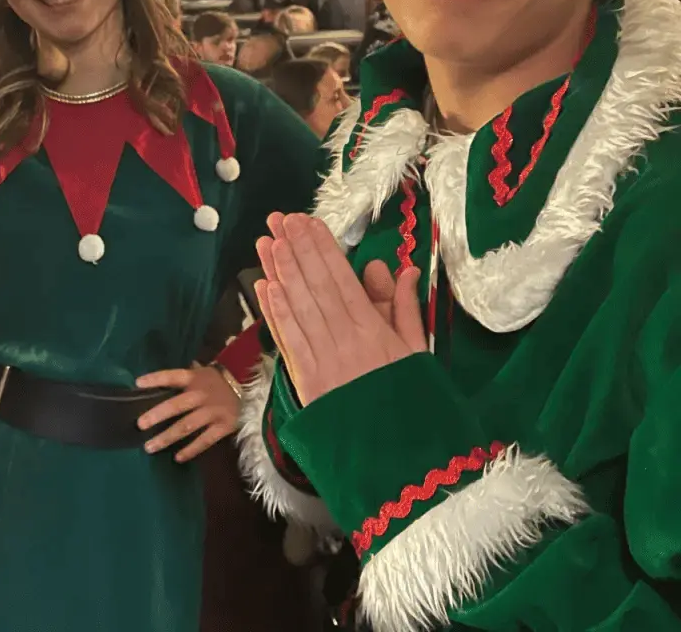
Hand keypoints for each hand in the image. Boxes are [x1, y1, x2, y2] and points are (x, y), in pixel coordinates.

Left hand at [134, 364, 240, 462]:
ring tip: (150, 447)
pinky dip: (191, 450)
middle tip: (140, 425)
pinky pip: (204, 441)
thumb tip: (171, 375)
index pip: (172, 376)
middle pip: (175, 405)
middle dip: (156, 415)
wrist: (253, 388)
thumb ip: (190, 374)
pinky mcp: (223, 426)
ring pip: (186, 426)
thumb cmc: (223, 379)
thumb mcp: (206, 371)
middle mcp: (201, 395)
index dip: (155, 379)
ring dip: (167, 437)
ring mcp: (212, 412)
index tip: (138, 383)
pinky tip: (177, 458)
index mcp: (195, 378)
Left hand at [253, 212, 425, 406]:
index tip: (307, 222)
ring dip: (279, 271)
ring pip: (297, 307)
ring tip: (267, 242)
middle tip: (280, 219)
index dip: (322, 248)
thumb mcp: (420, 355)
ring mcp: (323, 361)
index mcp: (375, 331)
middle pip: (315, 286)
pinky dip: (274, 312)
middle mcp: (345, 341)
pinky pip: (288, 340)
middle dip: (296, 249)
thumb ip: (405, 310)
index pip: (342, 279)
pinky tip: (264, 287)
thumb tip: (398, 268)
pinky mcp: (306, 383)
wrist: (404, 466)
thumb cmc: (417, 407)